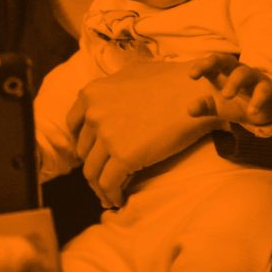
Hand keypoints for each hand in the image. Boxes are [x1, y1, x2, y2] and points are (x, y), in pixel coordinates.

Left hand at [69, 59, 223, 208]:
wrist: (196, 93)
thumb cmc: (171, 80)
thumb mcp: (132, 72)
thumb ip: (113, 86)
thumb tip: (108, 97)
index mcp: (91, 94)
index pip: (74, 126)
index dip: (83, 142)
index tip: (93, 153)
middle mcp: (93, 114)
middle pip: (84, 151)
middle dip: (94, 164)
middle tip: (105, 175)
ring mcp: (107, 136)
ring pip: (92, 171)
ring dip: (99, 186)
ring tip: (109, 194)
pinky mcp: (124, 156)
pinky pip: (109, 183)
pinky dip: (111, 195)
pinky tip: (119, 200)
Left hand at [188, 54, 271, 127]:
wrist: (263, 110)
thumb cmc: (235, 102)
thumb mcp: (217, 106)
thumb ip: (204, 106)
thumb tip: (190, 110)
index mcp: (222, 72)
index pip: (211, 63)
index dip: (201, 66)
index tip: (192, 75)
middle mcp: (237, 71)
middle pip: (226, 60)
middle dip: (213, 63)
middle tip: (202, 75)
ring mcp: (253, 79)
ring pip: (244, 74)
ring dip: (234, 82)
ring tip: (226, 95)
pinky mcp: (267, 89)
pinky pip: (263, 91)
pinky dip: (257, 101)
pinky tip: (251, 111)